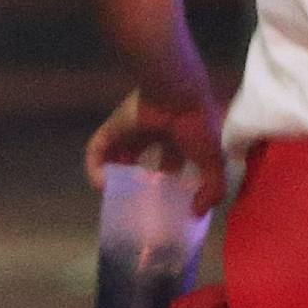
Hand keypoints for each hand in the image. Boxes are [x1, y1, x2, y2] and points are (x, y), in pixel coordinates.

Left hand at [85, 92, 225, 213]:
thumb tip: (198, 212)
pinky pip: (97, 150)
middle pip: (142, 159)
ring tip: (116, 196)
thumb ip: (212, 189)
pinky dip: (94, 168)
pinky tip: (101, 185)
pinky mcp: (112, 129)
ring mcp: (131, 131)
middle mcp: (153, 133)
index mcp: (178, 138)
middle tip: (138, 200)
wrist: (176, 95)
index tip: (165, 200)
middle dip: (139, 180)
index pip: (170, 161)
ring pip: (118, 155)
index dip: (166, 181)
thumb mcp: (213, 162)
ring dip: (115, 175)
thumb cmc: (198, 125)